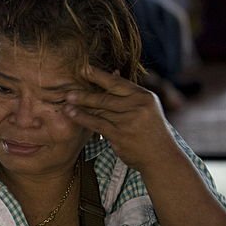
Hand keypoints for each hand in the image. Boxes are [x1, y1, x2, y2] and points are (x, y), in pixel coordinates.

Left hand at [62, 67, 176, 171]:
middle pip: (106, 96)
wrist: (161, 156)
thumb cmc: (151, 130)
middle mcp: (137, 106)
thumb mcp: (146, 107)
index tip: (83, 68)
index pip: (117, 82)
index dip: (99, 75)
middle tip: (67, 88)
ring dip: (80, 106)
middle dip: (85, 93)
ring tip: (65, 101)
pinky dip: (83, 118)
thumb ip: (128, 93)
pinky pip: (97, 124)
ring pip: (100, 110)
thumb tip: (113, 72)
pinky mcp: (120, 135)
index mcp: (144, 96)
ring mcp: (129, 121)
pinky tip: (71, 114)